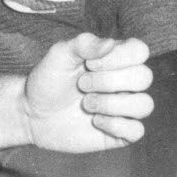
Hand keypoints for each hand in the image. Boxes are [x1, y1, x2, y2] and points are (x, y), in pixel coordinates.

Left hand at [0, 34, 155, 152]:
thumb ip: (84, 44)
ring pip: (145, 105)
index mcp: (116, 60)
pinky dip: (117, 126)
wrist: (32, 113)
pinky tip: (95, 122)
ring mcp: (124, 109)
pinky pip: (137, 131)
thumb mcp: (60, 55)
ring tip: (86, 105)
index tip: (90, 64)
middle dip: (109, 82)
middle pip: (144, 77)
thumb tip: (110, 43)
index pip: (140, 51)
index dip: (119, 57)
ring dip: (112, 104)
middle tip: (82, 85)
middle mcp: (125, 83)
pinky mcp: (119, 133)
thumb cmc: (49, 80)